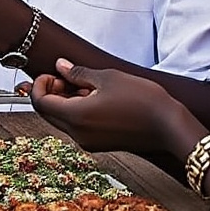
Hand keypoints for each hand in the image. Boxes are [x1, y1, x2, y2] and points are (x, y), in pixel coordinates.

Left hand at [30, 58, 186, 153]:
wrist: (169, 126)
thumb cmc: (141, 99)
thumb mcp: (107, 78)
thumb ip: (78, 73)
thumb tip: (60, 66)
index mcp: (76, 116)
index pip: (40, 102)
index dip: (40, 84)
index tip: (53, 73)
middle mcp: (77, 134)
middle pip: (48, 113)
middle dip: (51, 93)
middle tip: (67, 76)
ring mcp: (88, 142)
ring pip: (62, 120)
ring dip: (65, 101)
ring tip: (86, 85)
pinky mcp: (98, 144)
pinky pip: (77, 127)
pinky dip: (77, 111)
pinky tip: (95, 98)